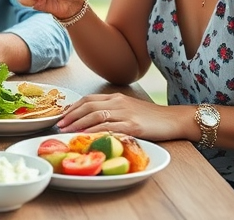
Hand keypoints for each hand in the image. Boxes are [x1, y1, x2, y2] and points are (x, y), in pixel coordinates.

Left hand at [56, 93, 183, 141]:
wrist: (174, 119)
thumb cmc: (151, 117)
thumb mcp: (129, 109)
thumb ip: (112, 111)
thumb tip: (90, 120)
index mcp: (116, 97)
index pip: (88, 99)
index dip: (73, 107)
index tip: (62, 116)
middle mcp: (118, 103)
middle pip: (88, 106)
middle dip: (71, 115)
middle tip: (59, 125)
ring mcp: (125, 114)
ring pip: (95, 116)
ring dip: (78, 124)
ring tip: (67, 132)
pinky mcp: (132, 126)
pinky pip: (109, 128)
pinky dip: (94, 132)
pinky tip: (86, 137)